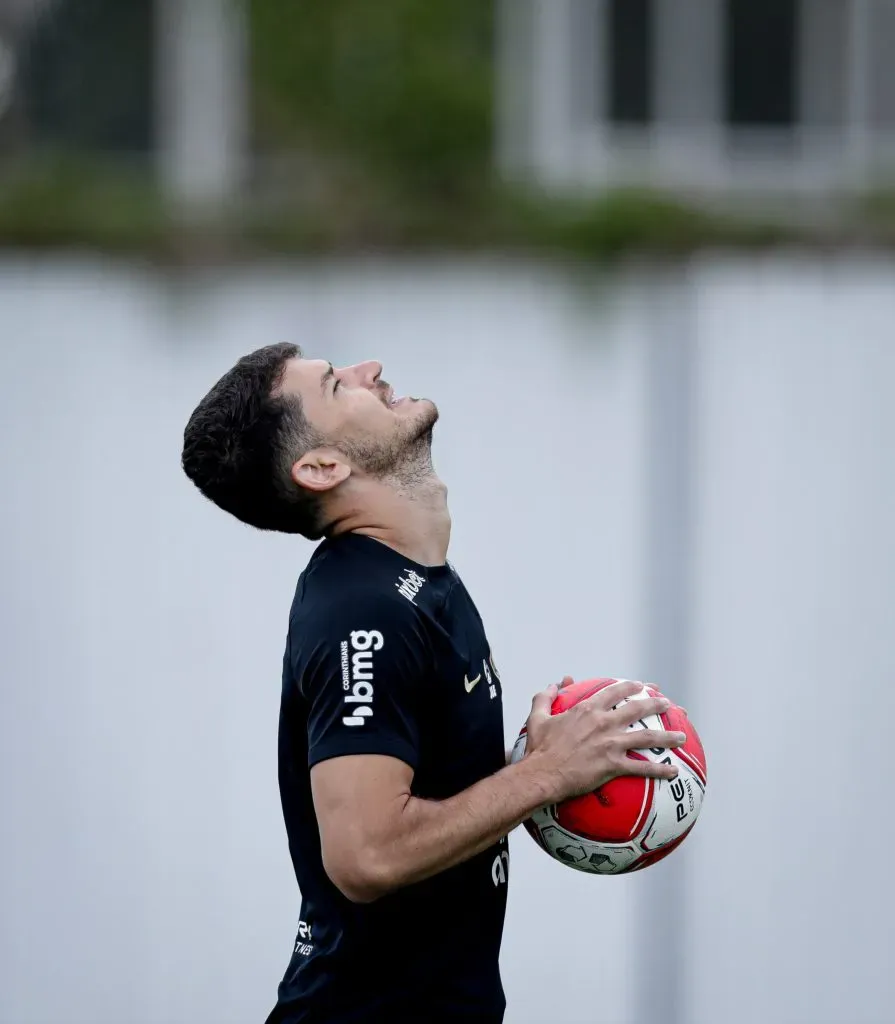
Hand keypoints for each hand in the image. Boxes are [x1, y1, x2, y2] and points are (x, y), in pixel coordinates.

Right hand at [522, 678, 685, 802]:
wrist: (542, 773)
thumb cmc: (538, 748)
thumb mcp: (538, 717)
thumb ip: (546, 697)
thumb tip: (554, 683)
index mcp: (588, 709)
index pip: (614, 691)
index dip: (630, 686)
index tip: (642, 685)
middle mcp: (603, 723)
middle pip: (637, 709)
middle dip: (655, 704)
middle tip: (667, 704)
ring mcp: (611, 744)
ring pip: (646, 737)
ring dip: (666, 736)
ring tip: (681, 735)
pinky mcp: (613, 765)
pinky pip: (641, 768)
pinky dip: (659, 770)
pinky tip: (673, 772)